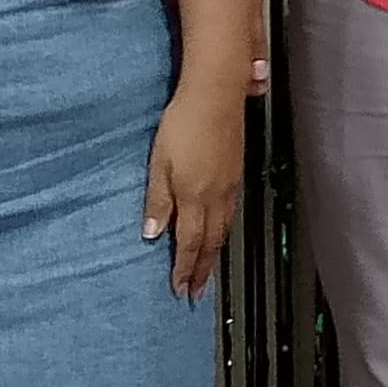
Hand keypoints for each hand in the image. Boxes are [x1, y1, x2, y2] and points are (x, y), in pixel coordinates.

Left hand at [147, 81, 245, 298]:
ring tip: (207, 270)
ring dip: (214, 254)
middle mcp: (216, 197)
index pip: (189, 243)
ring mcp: (229, 185)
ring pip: (223, 230)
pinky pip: (230, 215)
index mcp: (195, 197)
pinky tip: (219, 232)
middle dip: (202, 269)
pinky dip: (223, 233)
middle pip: (211, 243)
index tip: (181, 290)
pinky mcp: (235, 173)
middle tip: (197, 292)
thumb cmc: (182, 124)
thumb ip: (157, 201)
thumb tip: (152, 233)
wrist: (216, 95)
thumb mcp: (159, 164)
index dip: (184, 268)